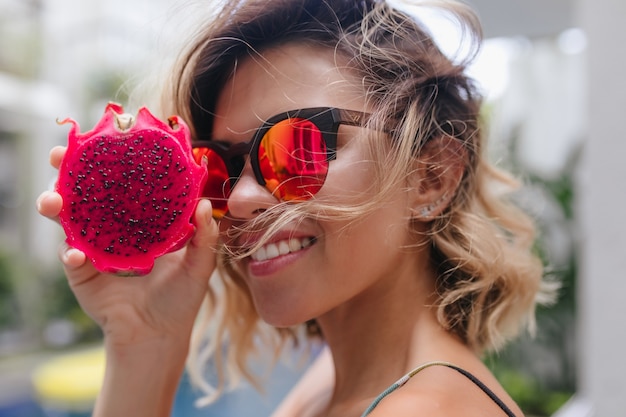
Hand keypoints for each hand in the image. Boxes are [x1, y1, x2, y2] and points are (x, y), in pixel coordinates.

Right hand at [36, 145, 218, 348]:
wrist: (159, 334)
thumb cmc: (180, 297)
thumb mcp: (199, 265)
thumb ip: (205, 236)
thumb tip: (204, 203)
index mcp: (138, 217)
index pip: (121, 181)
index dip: (110, 159)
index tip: (103, 136)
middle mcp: (112, 225)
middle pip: (85, 190)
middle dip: (68, 170)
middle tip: (60, 155)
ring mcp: (93, 246)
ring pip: (67, 218)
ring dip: (55, 205)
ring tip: (53, 201)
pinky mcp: (82, 272)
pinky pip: (72, 258)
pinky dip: (72, 255)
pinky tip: (77, 255)